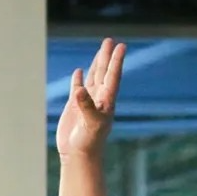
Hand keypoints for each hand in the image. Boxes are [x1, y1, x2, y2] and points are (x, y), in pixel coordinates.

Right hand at [55, 39, 124, 156]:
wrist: (78, 155)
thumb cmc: (89, 142)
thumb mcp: (91, 124)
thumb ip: (86, 106)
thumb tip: (79, 90)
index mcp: (107, 101)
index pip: (113, 76)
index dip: (116, 61)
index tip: (121, 46)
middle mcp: (99, 98)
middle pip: (104, 72)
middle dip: (107, 57)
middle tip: (110, 40)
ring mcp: (87, 101)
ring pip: (93, 77)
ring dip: (97, 63)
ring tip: (101, 49)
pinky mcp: (75, 106)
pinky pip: (78, 87)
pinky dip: (79, 79)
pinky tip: (80, 71)